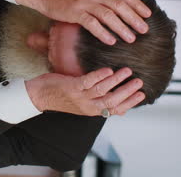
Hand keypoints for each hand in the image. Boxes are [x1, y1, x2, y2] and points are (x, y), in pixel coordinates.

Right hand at [15, 0, 151, 44]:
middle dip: (134, 18)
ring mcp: (84, 2)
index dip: (137, 5)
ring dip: (121, 27)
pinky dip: (102, 32)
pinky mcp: (74, 12)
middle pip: (119, 5)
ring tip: (131, 39)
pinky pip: (91, 23)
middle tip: (145, 30)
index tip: (148, 15)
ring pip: (108, 15)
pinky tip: (110, 41)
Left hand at [25, 67, 144, 116]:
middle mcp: (88, 106)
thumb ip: (97, 100)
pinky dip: (99, 76)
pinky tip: (108, 69)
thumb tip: (116, 100)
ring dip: (117, 81)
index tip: (142, 94)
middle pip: (112, 101)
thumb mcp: (82, 102)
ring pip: (103, 91)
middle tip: (139, 82)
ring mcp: (80, 97)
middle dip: (127, 92)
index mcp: (92, 110)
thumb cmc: (61, 95)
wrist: (38, 96)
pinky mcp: (72, 87)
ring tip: (127, 71)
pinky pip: (88, 82)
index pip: (115, 110)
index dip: (130, 103)